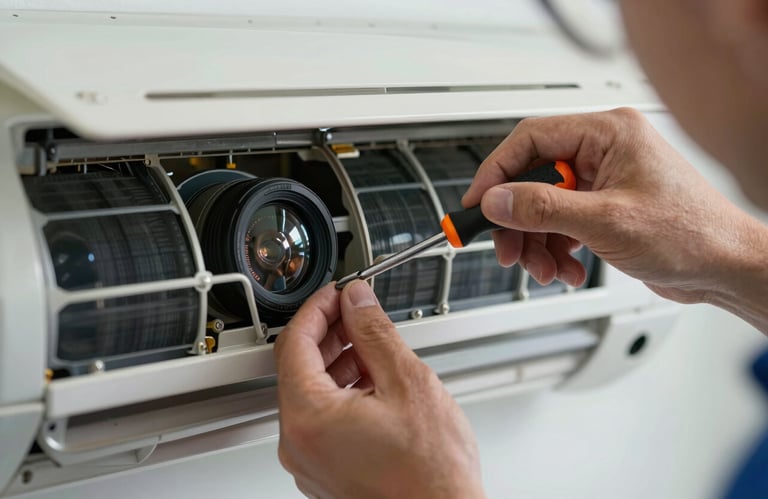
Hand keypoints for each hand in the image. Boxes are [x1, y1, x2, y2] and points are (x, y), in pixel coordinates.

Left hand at [274, 280, 483, 498]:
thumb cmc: (432, 473)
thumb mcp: (407, 382)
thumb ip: (374, 333)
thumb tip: (357, 301)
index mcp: (308, 418)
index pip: (295, 342)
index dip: (318, 308)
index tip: (338, 293)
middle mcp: (299, 444)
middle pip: (299, 368)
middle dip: (330, 334)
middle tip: (359, 313)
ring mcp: (311, 462)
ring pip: (313, 394)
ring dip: (339, 363)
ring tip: (375, 347)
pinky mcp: (326, 472)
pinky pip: (323, 420)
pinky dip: (343, 394)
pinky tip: (375, 382)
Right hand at [462, 107, 767, 308]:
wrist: (725, 268)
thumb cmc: (691, 233)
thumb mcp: (606, 221)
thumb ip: (543, 208)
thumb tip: (496, 200)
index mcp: (607, 134)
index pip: (531, 140)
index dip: (496, 173)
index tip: (476, 205)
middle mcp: (603, 151)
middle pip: (532, 179)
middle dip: (518, 222)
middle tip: (507, 250)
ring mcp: (603, 180)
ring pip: (543, 207)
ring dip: (537, 243)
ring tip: (545, 270)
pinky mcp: (604, 207)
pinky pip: (561, 224)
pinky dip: (556, 250)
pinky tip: (567, 270)